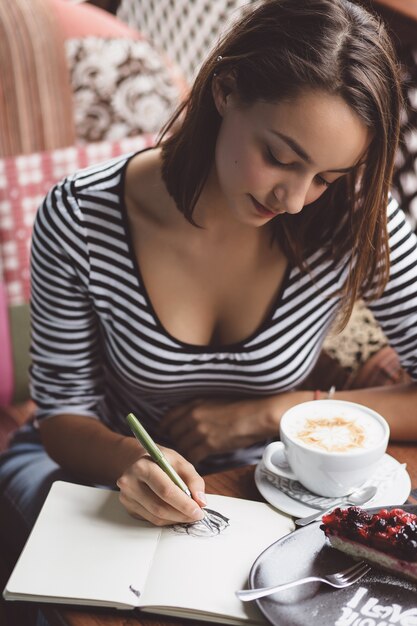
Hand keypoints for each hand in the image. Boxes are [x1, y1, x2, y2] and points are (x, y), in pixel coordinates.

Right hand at [117, 445, 206, 525]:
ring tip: (189, 514)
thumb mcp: (179, 462)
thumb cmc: (161, 461)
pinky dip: (167, 519)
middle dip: (182, 514)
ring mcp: (127, 497)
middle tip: (197, 515)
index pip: (166, 490)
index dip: (184, 503)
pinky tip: (176, 513)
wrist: (138, 461)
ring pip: (156, 517)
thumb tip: (201, 501)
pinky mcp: (128, 507)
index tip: (199, 511)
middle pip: (160, 507)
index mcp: (143, 467)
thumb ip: (193, 480)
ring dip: (176, 519)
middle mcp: (130, 482)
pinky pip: (151, 519)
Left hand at [159, 397, 278, 465]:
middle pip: (173, 434)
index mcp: (194, 404)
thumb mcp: (214, 401)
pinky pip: (193, 457)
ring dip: (183, 453)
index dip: (164, 427)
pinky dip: (194, 461)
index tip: (162, 433)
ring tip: (187, 457)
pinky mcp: (209, 445)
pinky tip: (197, 462)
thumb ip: (199, 408)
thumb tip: (190, 418)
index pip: (169, 417)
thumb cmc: (240, 407)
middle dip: (174, 442)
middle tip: (177, 448)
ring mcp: (200, 431)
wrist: (256, 415)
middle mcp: (193, 417)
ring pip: (181, 447)